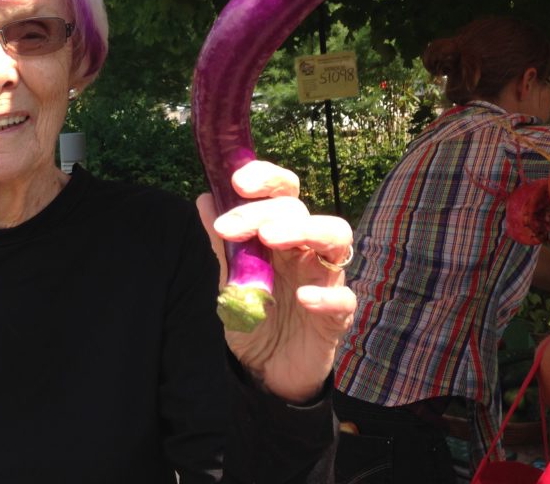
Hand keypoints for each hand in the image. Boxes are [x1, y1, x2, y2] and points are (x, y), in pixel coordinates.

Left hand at [196, 160, 356, 403]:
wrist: (265, 371)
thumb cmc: (252, 316)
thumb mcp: (228, 278)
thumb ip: (220, 243)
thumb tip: (204, 198)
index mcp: (280, 234)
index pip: (283, 192)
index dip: (266, 178)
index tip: (237, 182)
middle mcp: (305, 249)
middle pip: (299, 210)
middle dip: (263, 211)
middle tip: (229, 228)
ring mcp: (325, 279)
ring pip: (337, 235)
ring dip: (303, 230)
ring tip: (270, 237)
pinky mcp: (337, 316)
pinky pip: (344, 298)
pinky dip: (326, 295)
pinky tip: (302, 299)